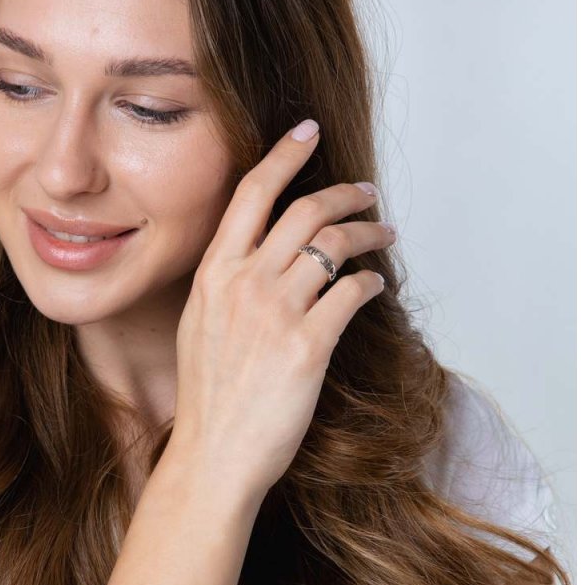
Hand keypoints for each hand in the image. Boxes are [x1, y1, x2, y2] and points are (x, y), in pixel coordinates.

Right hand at [170, 120, 393, 499]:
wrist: (212, 454)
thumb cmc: (208, 394)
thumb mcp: (200, 323)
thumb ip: (228, 283)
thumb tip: (266, 254)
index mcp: (214, 273)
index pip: (251, 194)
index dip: (283, 154)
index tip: (307, 131)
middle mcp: (243, 283)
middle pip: (304, 211)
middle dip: (344, 192)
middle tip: (367, 191)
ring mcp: (275, 313)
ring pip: (334, 246)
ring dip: (369, 233)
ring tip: (386, 233)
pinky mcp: (308, 346)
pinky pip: (352, 294)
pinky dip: (372, 281)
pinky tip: (376, 283)